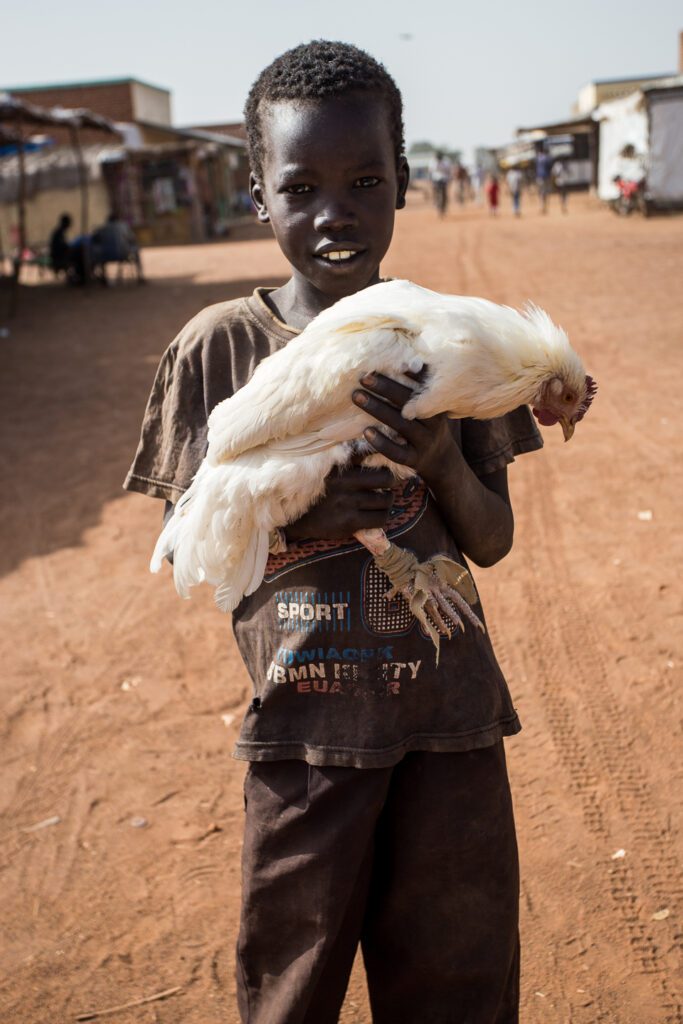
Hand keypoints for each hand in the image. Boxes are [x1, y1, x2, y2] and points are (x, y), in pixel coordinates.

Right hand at [284, 463, 394, 541]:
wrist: (295, 519)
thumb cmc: (316, 491)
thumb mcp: (327, 469)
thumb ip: (347, 456)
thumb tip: (372, 439)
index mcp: (338, 465)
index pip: (370, 452)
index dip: (383, 456)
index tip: (386, 462)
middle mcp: (343, 482)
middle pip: (385, 478)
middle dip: (389, 482)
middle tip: (385, 486)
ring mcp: (346, 503)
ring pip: (385, 500)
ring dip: (386, 501)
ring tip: (380, 501)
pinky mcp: (349, 522)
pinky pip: (380, 519)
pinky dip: (381, 517)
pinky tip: (374, 515)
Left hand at [351, 371, 460, 486]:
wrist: (441, 460)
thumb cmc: (427, 424)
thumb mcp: (430, 404)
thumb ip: (419, 386)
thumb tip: (403, 357)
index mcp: (436, 404)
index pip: (419, 386)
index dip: (402, 373)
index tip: (382, 362)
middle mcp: (433, 422)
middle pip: (408, 402)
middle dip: (385, 387)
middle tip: (363, 377)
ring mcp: (424, 442)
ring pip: (401, 424)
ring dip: (378, 409)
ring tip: (357, 396)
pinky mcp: (414, 460)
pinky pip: (397, 452)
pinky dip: (382, 442)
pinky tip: (366, 432)